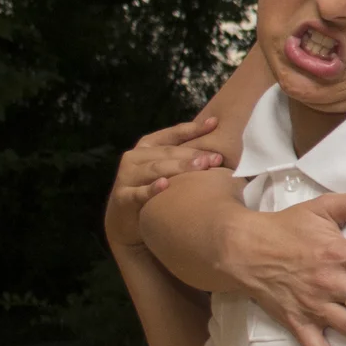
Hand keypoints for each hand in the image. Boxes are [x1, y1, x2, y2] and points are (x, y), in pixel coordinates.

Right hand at [105, 115, 223, 251]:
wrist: (126, 222)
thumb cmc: (155, 192)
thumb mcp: (166, 170)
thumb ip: (185, 158)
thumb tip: (222, 150)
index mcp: (146, 147)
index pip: (172, 134)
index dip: (193, 129)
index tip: (215, 123)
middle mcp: (134, 158)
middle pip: (168, 153)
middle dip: (193, 154)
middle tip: (217, 157)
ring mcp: (127, 177)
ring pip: (156, 169)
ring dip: (179, 167)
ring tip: (201, 166)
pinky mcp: (123, 197)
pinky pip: (140, 192)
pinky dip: (152, 188)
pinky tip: (166, 185)